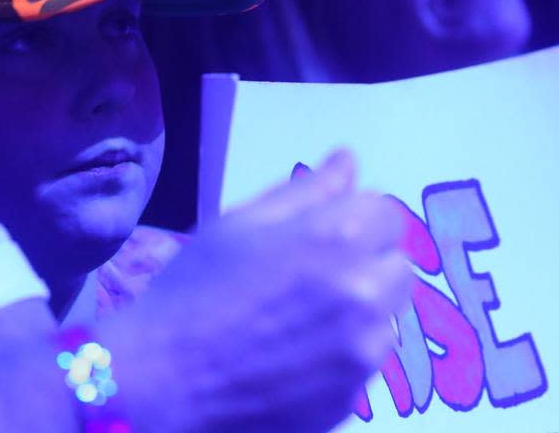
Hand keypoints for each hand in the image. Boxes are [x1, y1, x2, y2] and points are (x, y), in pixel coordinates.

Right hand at [97, 150, 410, 431]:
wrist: (162, 379)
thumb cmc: (192, 289)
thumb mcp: (240, 223)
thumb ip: (306, 191)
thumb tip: (347, 161)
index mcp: (338, 238)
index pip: (386, 213)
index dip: (356, 218)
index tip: (322, 234)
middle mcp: (363, 293)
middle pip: (396, 266)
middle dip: (366, 264)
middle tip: (312, 277)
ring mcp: (362, 353)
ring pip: (387, 318)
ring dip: (360, 313)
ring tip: (299, 321)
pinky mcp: (352, 397)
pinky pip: (365, 365)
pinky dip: (342, 356)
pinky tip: (293, 357)